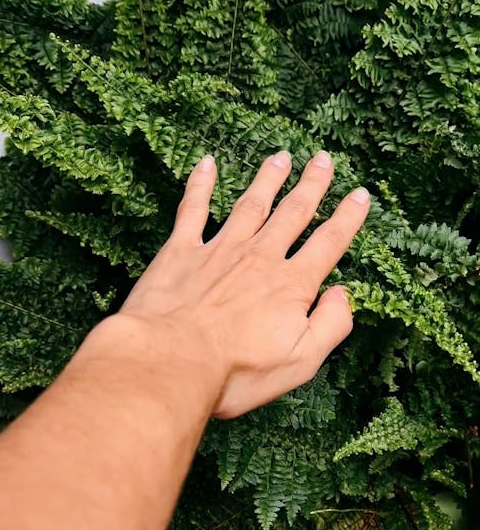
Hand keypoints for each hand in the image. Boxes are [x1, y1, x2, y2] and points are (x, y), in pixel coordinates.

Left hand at [119, 150, 369, 417]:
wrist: (170, 361)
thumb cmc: (236, 371)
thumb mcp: (299, 362)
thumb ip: (329, 326)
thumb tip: (342, 295)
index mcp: (291, 285)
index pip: (328, 243)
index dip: (347, 217)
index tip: (360, 194)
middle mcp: (260, 258)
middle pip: (292, 213)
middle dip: (311, 185)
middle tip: (322, 159)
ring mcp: (219, 250)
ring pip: (250, 205)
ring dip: (268, 179)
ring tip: (280, 157)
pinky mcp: (181, 252)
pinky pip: (193, 209)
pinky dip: (201, 184)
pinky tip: (207, 163)